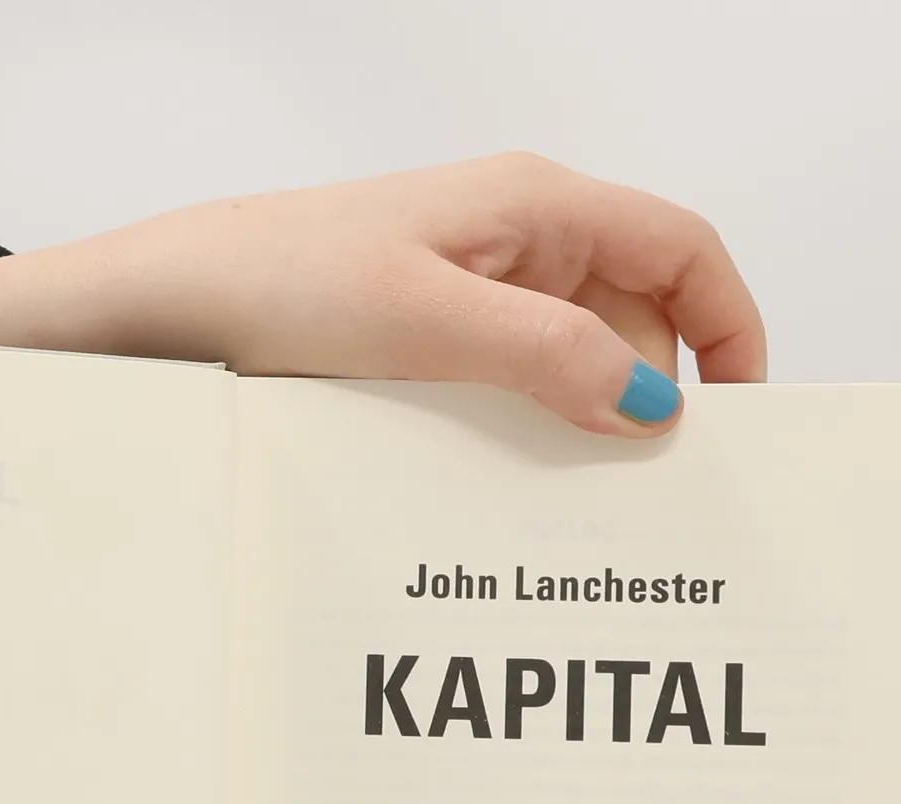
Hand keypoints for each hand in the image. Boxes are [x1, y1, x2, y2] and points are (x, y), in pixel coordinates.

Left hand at [0, 152, 764, 436]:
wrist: (162, 306)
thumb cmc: (277, 281)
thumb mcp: (426, 320)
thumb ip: (548, 355)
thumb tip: (651, 404)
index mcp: (535, 205)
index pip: (682, 248)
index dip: (730, 326)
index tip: (738, 417)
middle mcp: (513, 241)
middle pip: (636, 312)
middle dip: (655, 391)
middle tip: (654, 490)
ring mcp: (466, 292)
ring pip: (570, 357)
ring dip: (584, 421)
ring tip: (582, 501)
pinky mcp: (422, 341)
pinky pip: (506, 386)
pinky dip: (525, 431)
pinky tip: (512, 485)